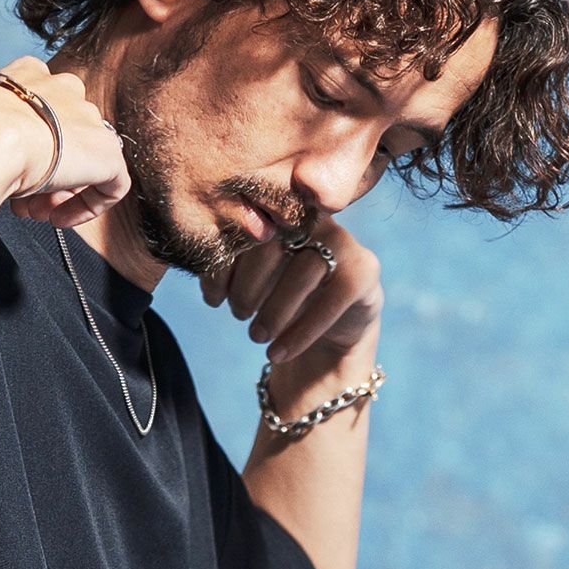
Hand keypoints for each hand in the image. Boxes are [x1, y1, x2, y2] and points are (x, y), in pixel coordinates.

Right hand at [0, 56, 132, 228]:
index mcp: (27, 75)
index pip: (39, 109)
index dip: (28, 147)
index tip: (10, 173)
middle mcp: (63, 88)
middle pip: (64, 135)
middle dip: (46, 173)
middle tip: (24, 202)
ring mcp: (89, 119)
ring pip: (85, 160)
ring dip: (60, 191)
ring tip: (36, 213)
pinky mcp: (108, 152)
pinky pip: (112, 185)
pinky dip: (88, 207)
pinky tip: (60, 218)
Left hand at [200, 214, 382, 367]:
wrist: (320, 340)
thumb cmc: (275, 304)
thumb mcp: (244, 285)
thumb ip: (225, 268)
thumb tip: (204, 270)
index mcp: (279, 214)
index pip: (247, 227)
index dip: (225, 265)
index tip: (213, 301)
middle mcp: (314, 219)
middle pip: (276, 241)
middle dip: (248, 286)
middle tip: (238, 316)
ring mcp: (343, 242)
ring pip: (305, 269)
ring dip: (274, 311)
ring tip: (256, 337)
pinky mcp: (364, 271)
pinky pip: (333, 297)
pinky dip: (301, 331)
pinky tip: (277, 353)